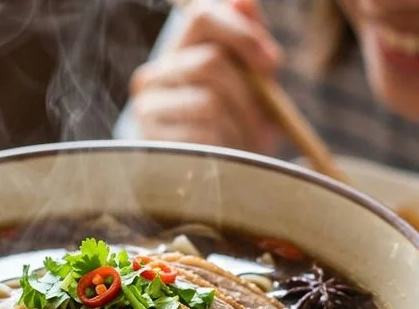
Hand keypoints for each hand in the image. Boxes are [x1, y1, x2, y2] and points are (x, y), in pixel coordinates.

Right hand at [129, 0, 282, 152]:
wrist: (211, 181)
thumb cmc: (236, 125)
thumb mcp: (250, 82)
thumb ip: (249, 41)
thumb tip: (245, 1)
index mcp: (177, 51)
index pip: (203, 15)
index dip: (243, 34)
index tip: (271, 64)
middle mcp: (153, 75)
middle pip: (211, 61)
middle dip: (249, 90)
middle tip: (267, 117)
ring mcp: (148, 109)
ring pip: (209, 101)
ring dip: (242, 124)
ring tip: (250, 140)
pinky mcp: (153, 142)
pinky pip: (203, 134)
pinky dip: (228, 146)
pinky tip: (230, 154)